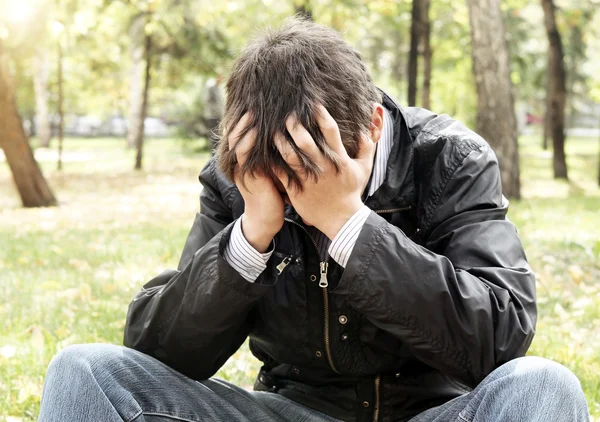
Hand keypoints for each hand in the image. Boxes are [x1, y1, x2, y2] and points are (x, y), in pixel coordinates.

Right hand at [228, 114, 284, 251]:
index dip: (244, 121)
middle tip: (251, 104)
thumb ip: (275, 154)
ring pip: (237, 143)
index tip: (254, 107)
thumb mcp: (274, 170)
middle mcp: (242, 163)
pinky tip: (255, 132)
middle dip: (242, 120)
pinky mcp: (249, 177)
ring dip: (243, 128)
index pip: (241, 135)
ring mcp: (243, 170)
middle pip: (235, 135)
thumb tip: (290, 136)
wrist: (267, 219)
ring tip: (251, 113)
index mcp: (247, 161)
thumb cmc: (275, 194)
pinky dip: (248, 142)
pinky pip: (244, 156)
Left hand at [274, 105, 375, 239]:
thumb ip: (367, 147)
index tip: (314, 104)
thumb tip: (366, 128)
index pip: (331, 132)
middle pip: (306, 143)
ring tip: (273, 131)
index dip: (322, 116)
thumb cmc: (351, 192)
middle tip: (287, 115)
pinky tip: (265, 153)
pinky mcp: (296, 190)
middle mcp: (323, 167)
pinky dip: (272, 163)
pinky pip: (281, 174)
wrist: (341, 219)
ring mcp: (308, 179)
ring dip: (280, 142)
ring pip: (290, 157)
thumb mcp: (364, 169)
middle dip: (295, 126)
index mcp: (339, 160)